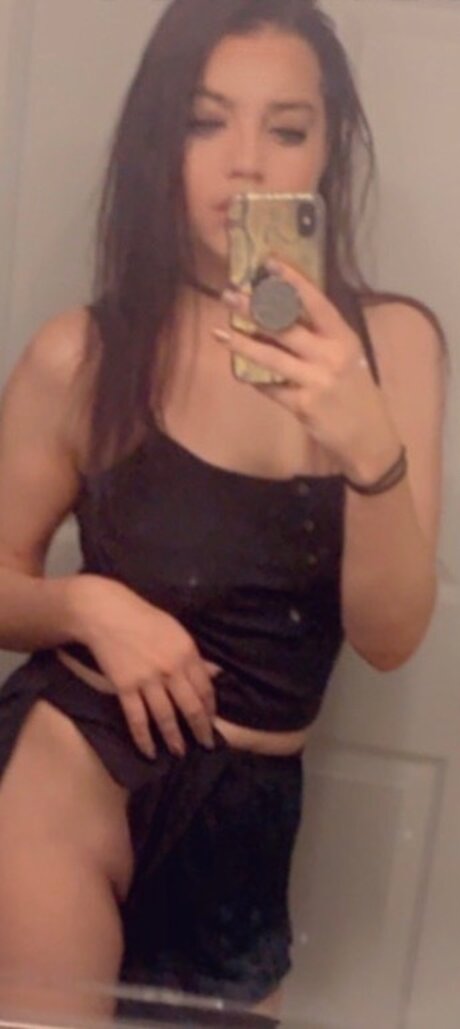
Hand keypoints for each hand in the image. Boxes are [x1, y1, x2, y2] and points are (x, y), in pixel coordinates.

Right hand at [71, 576, 219, 758]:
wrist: (107, 614)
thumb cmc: (144, 620)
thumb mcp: (176, 632)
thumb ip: (195, 657)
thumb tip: (217, 674)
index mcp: (187, 653)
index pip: (205, 689)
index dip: (211, 709)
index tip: (212, 723)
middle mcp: (171, 669)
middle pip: (190, 707)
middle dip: (200, 730)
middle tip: (205, 746)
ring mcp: (148, 680)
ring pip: (166, 717)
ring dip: (174, 739)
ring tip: (179, 753)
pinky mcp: (125, 688)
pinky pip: (137, 719)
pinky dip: (144, 739)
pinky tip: (149, 751)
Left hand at [217, 257, 400, 482]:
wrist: (369, 437)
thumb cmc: (357, 394)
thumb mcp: (349, 358)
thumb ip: (324, 338)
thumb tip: (285, 315)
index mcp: (344, 338)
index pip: (316, 302)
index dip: (293, 281)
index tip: (270, 263)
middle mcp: (331, 356)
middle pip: (286, 326)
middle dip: (254, 309)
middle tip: (229, 295)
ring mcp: (316, 381)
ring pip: (271, 357)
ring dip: (243, 343)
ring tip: (220, 332)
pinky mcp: (303, 405)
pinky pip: (271, 388)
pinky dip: (254, 379)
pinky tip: (238, 370)